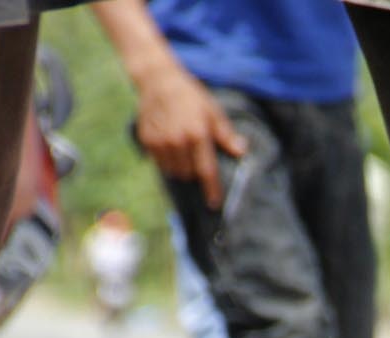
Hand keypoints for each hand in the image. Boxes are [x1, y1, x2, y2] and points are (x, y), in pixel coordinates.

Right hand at [134, 65, 245, 207]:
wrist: (158, 80)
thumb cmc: (191, 96)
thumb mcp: (213, 111)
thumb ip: (226, 135)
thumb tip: (242, 152)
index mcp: (198, 134)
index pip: (206, 171)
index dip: (211, 190)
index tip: (215, 204)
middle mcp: (178, 141)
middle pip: (189, 174)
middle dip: (196, 171)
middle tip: (197, 155)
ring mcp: (160, 142)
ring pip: (174, 172)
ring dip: (181, 168)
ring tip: (184, 150)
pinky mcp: (147, 141)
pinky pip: (160, 163)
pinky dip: (167, 161)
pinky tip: (170, 145)